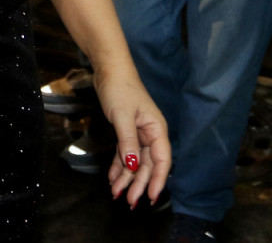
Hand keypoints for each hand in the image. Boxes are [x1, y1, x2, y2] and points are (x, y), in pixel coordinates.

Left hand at [97, 69, 170, 208]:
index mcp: (157, 129)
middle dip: (139, 184)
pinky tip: (112, 178)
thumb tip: (134, 166)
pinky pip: (125, 153)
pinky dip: (119, 166)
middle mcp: (150, 133)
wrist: (109, 70)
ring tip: (116, 194)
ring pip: (135, 162)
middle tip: (129, 201)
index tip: (152, 197)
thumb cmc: (120, 89)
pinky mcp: (127, 131)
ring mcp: (139, 133)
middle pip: (147, 165)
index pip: (162, 160)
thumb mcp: (122, 116)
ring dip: (127, 178)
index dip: (158, 180)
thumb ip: (128, 142)